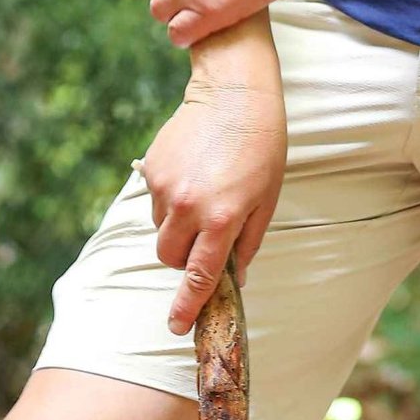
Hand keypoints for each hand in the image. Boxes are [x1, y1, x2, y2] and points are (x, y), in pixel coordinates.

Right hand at [139, 72, 286, 334]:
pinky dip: (170, 199)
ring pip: (161, 229)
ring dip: (177, 226)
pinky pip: (155, 201)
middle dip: (182, 260)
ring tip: (204, 193)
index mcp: (223, 218)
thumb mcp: (267, 198)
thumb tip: (234, 276)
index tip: (177, 327)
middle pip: (169, 257)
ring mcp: (166, 187)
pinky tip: (193, 173)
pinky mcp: (152, 168)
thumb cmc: (261, 146)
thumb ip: (248, 242)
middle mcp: (189, 206)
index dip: (187, 306)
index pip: (198, 276)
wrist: (233, 93)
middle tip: (203, 241)